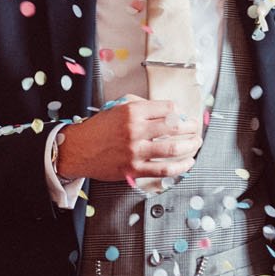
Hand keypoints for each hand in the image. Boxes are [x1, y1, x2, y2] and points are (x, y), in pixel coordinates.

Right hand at [55, 95, 202, 182]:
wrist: (78, 149)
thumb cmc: (98, 128)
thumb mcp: (118, 107)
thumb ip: (141, 105)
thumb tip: (166, 111)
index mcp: (132, 111)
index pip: (169, 109)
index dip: (181, 113)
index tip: (184, 117)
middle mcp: (135, 130)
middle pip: (176, 128)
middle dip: (192, 128)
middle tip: (196, 129)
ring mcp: (135, 151)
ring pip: (173, 149)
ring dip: (190, 147)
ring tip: (196, 144)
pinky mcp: (134, 169)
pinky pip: (164, 170)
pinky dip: (180, 167)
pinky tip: (188, 163)